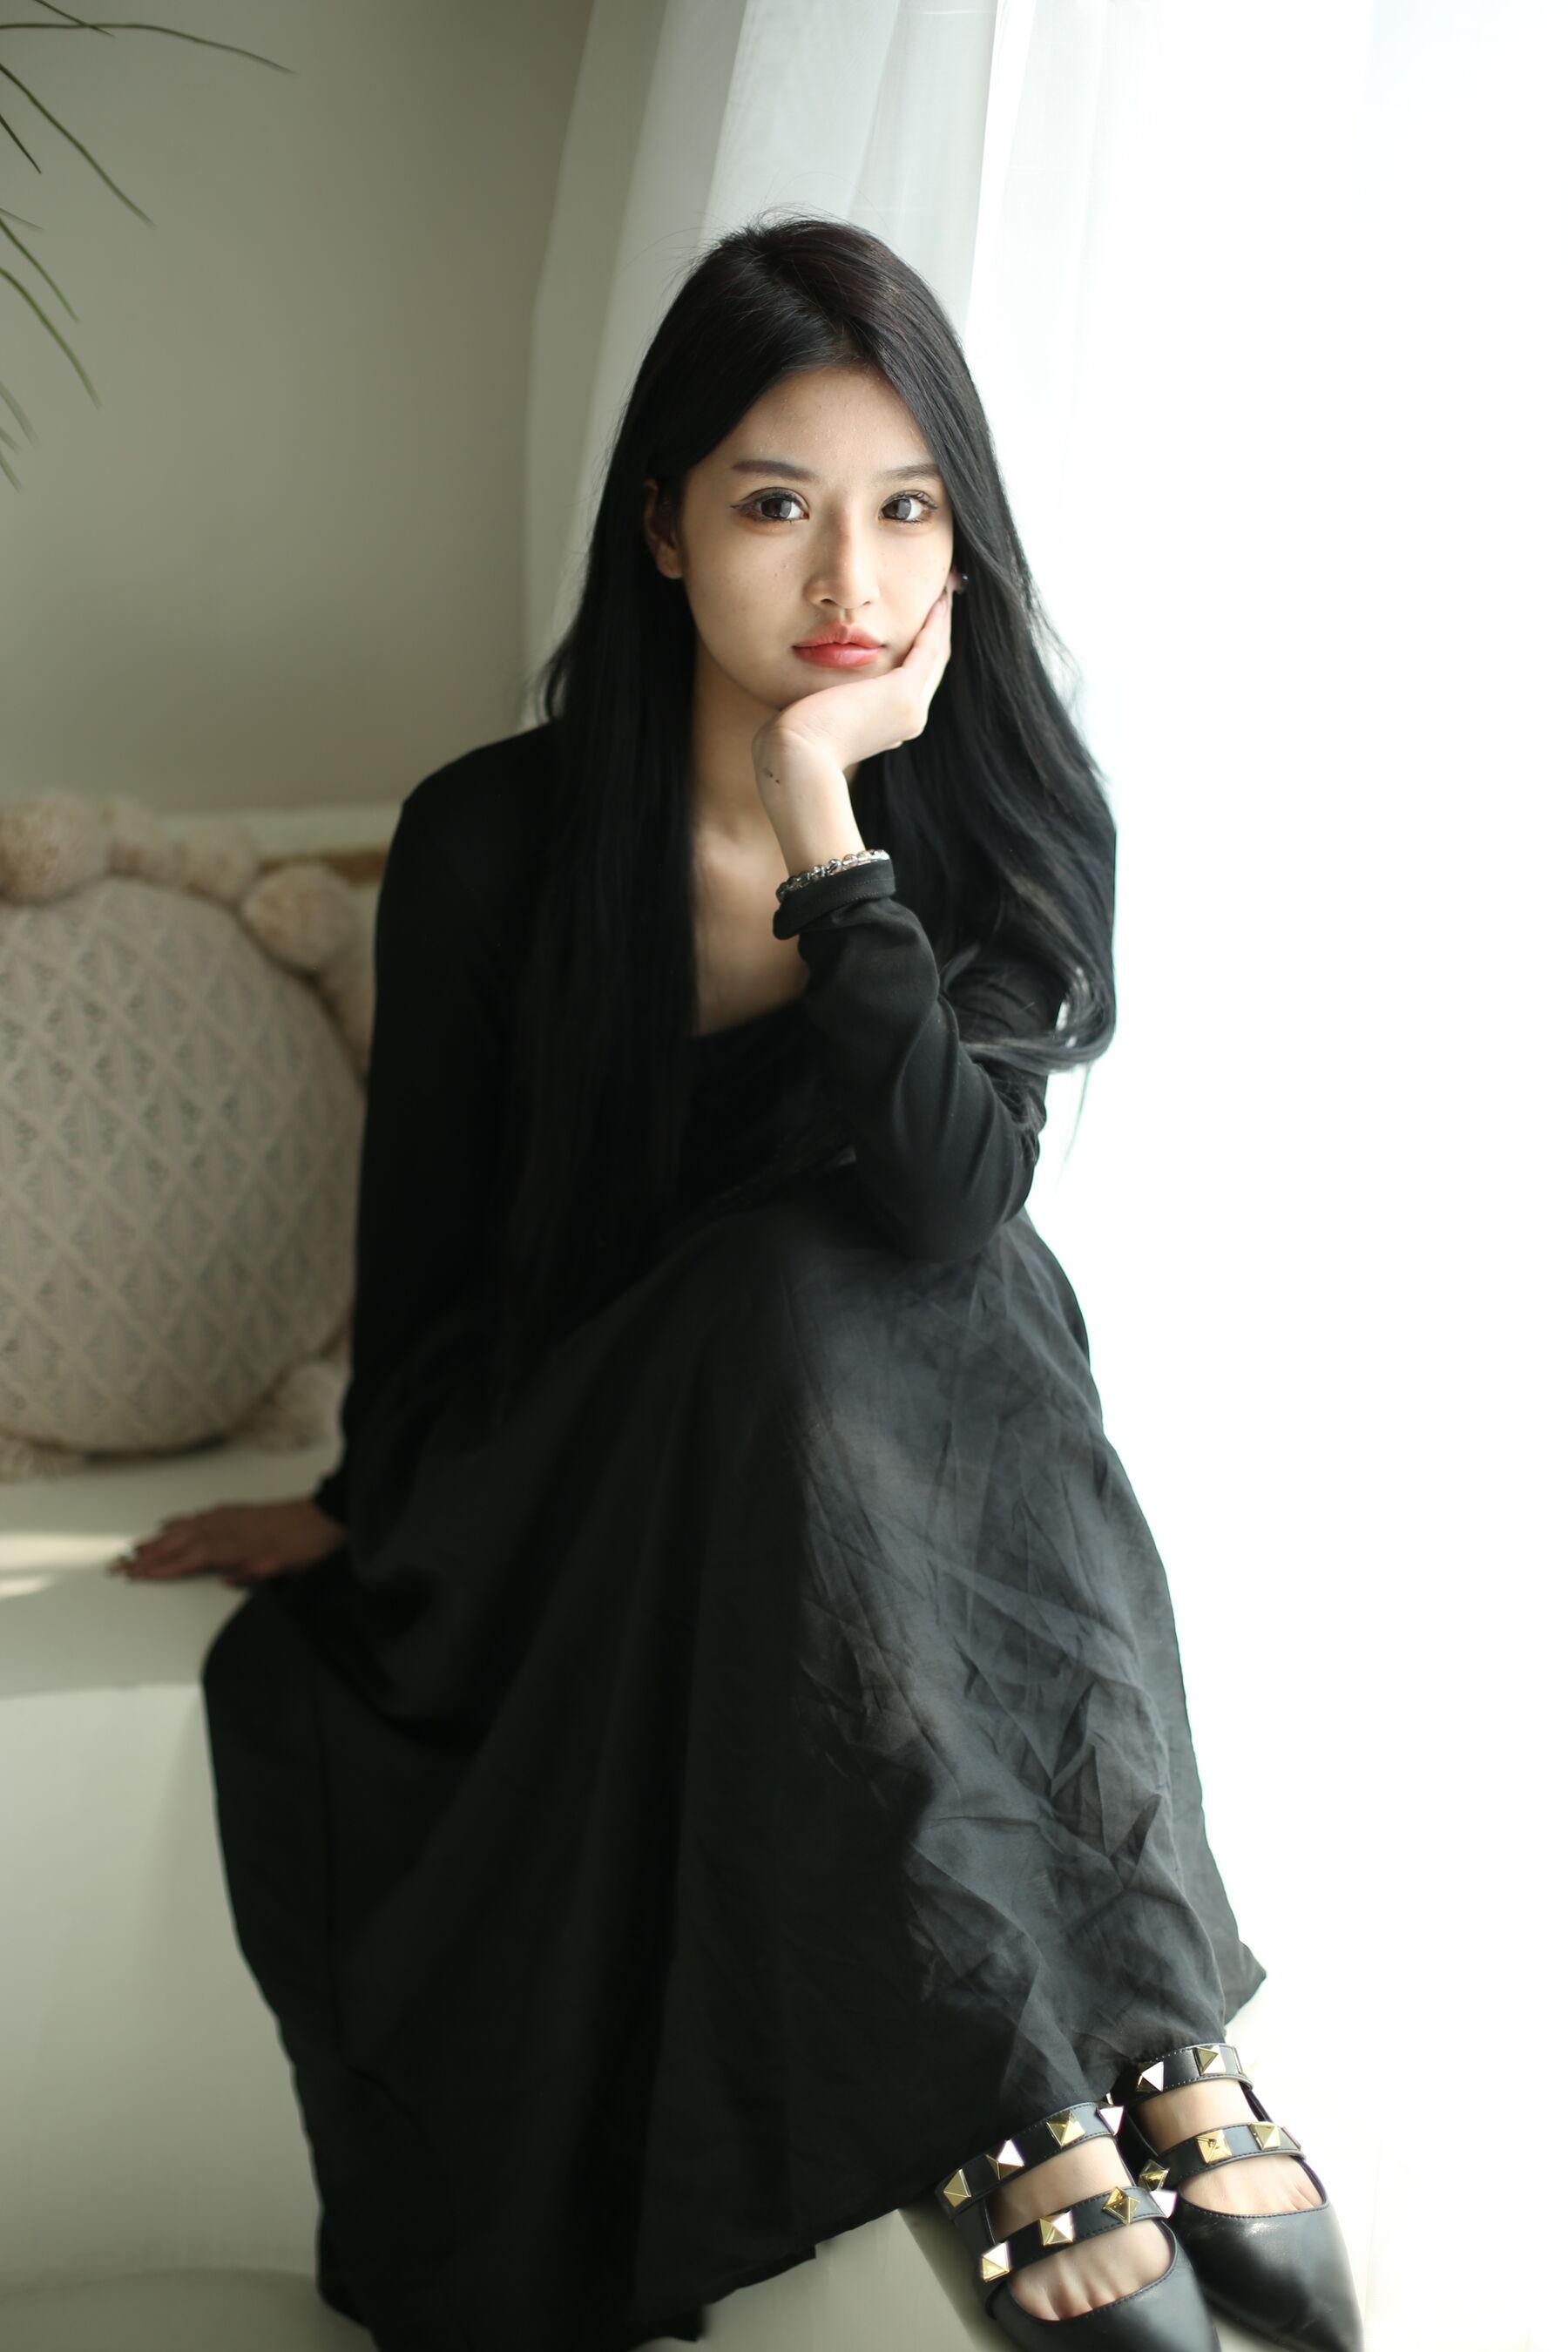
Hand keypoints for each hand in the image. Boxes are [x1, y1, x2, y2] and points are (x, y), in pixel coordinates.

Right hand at [108, 1496, 347, 1588]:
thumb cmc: (304, 1545)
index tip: (137, 1575)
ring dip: (158, 1539)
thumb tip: (225, 1579)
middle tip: (121, 1565)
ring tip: (134, 1548)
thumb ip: (251, 1572)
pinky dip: (178, 1521)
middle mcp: (226, 1527)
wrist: (324, 1516)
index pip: (190, 1558)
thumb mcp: (282, 1566)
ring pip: (185, 1528)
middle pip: (179, 1542)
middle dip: (149, 1554)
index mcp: (235, 1544)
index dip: (163, 1567)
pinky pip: (198, 1516)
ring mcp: (229, 1517)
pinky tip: (167, 1524)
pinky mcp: (235, 1511)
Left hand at [752, 567, 960, 803]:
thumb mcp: (815, 716)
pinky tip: (939, 600)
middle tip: (944, 599)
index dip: (921, 650)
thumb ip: (826, 700)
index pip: (914, 682)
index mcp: (890, 727)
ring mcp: (910, 710)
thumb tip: (815, 689)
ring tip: (947, 592)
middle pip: (932, 669)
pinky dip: (935, 625)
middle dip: (939, 633)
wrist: (798, 759)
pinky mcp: (903, 695)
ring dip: (943, 624)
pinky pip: (928, 650)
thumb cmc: (793, 741)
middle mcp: (907, 720)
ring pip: (936, 658)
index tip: (922, 621)